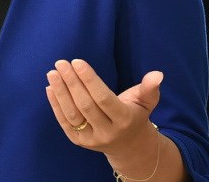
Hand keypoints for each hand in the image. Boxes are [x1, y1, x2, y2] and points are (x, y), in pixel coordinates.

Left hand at [45, 59, 161, 159]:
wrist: (129, 147)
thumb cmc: (135, 116)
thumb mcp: (145, 102)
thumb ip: (149, 88)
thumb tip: (158, 73)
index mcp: (125, 120)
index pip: (103, 98)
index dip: (89, 80)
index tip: (77, 61)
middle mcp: (108, 132)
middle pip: (86, 105)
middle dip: (72, 82)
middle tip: (61, 63)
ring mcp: (92, 139)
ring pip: (72, 115)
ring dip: (60, 93)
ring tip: (52, 73)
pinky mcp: (79, 141)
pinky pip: (65, 122)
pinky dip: (56, 105)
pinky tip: (50, 87)